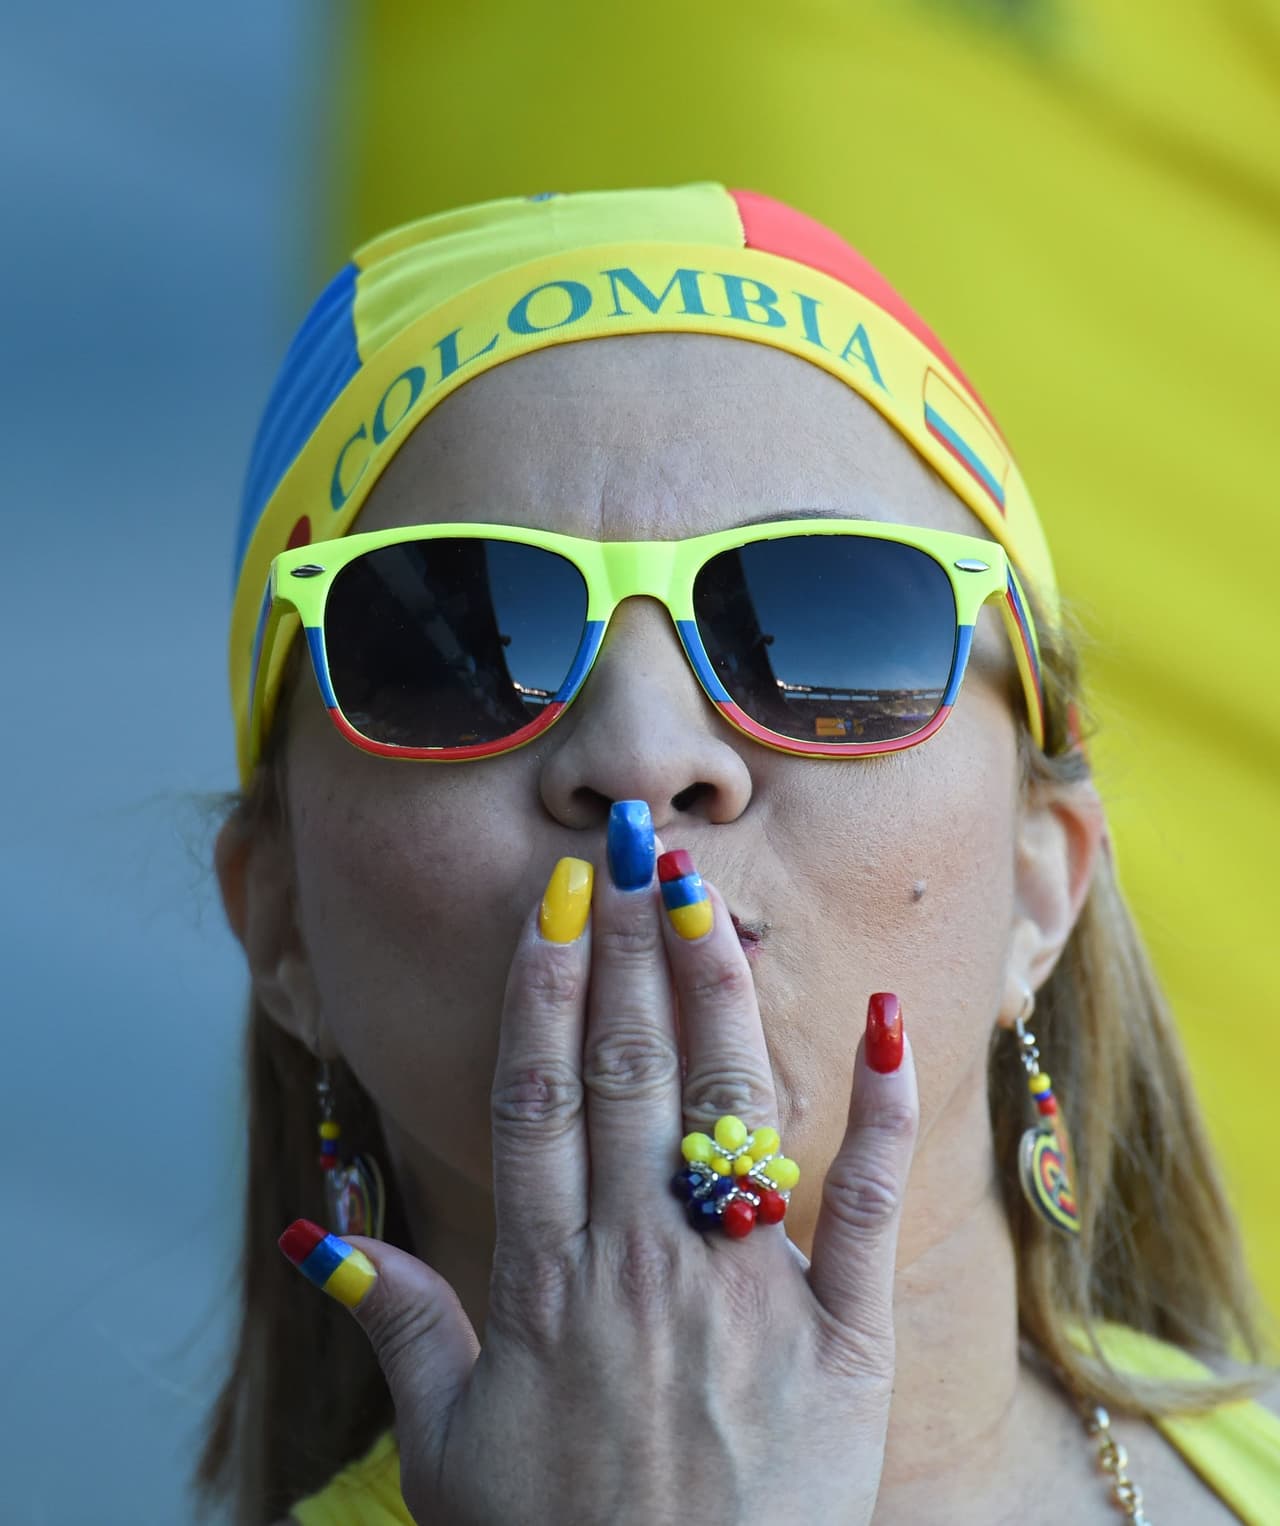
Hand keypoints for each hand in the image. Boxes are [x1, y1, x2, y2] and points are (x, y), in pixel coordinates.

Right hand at [296, 821, 918, 1524]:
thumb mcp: (451, 1449)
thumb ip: (402, 1325)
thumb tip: (324, 1233)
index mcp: (549, 1284)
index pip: (540, 1097)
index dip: (543, 988)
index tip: (552, 901)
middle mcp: (641, 1265)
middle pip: (631, 1073)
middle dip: (628, 950)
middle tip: (631, 849)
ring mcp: (746, 1295)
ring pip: (728, 1110)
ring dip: (719, 992)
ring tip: (706, 896)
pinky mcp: (840, 1337)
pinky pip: (864, 1208)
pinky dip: (878, 1113)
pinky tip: (888, 1022)